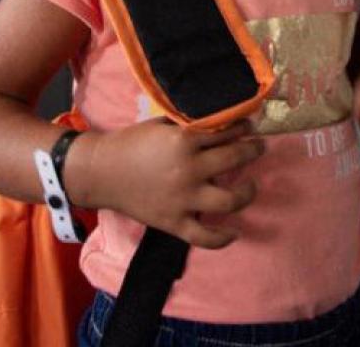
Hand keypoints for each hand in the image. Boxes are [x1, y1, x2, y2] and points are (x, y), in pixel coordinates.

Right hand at [70, 118, 264, 249]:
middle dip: (253, 150)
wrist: (101, 171)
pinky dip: (223, 238)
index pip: (225, 131)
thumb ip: (189, 125)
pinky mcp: (174, 223)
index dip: (242, 127)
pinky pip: (205, 237)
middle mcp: (189, 169)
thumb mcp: (161, 125)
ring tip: (251, 185)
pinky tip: (234, 231)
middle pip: (235, 159)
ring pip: (230, 200)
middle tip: (258, 147)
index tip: (249, 126)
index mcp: (184, 141)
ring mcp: (184, 199)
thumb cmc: (131, 143)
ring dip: (248, 192)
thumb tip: (219, 122)